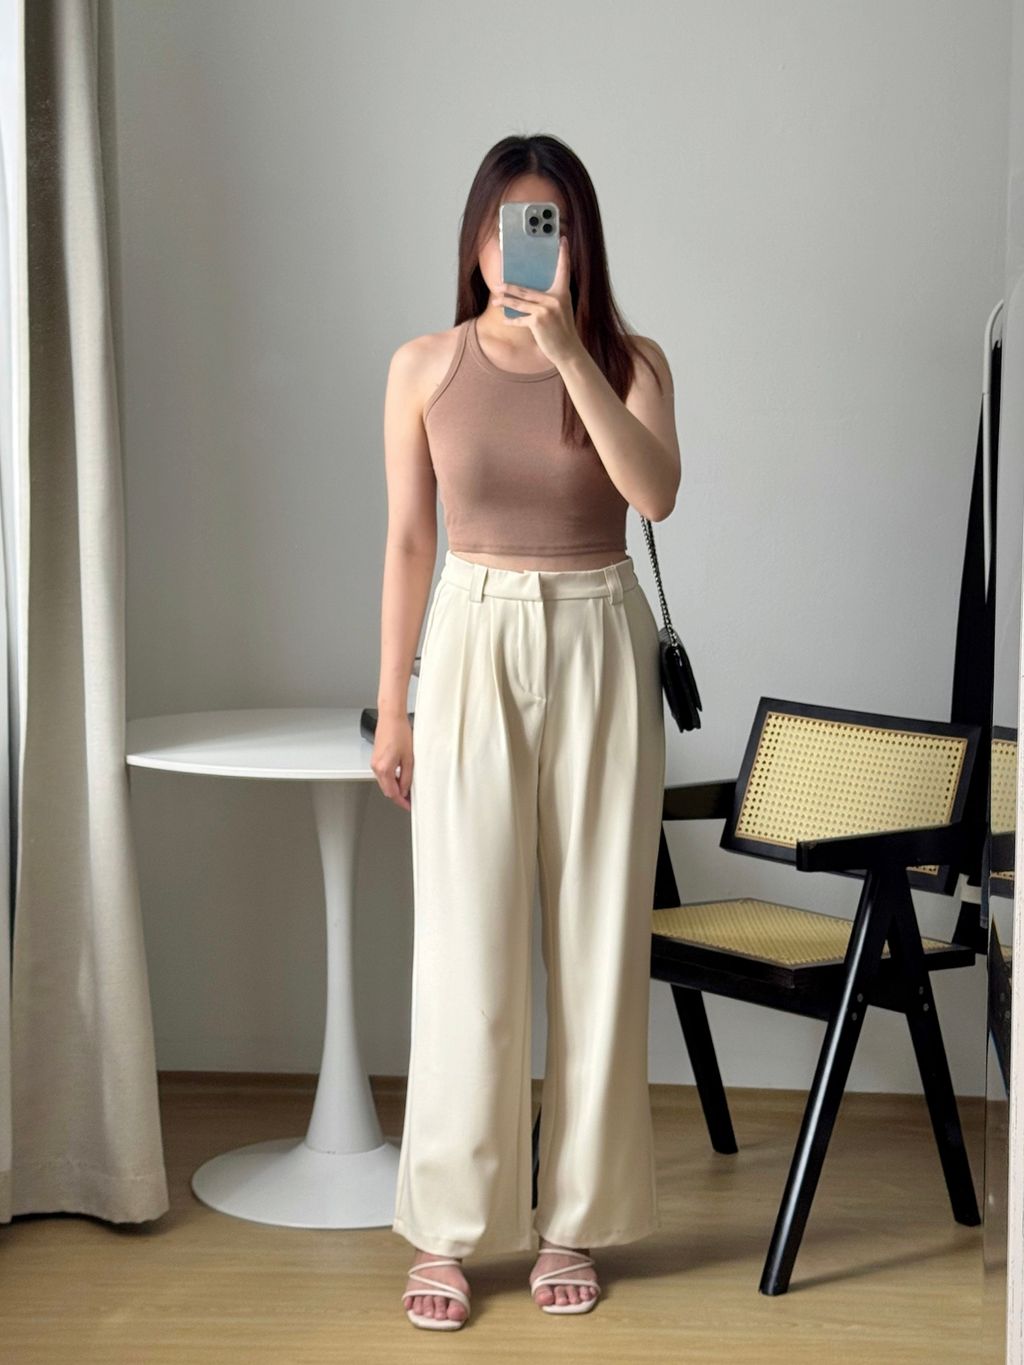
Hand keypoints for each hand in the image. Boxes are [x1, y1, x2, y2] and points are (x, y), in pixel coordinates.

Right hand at [371, 712, 413, 811]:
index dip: (402, 802)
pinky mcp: (376, 758)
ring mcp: (375, 763)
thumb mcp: (409, 758)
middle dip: (399, 796)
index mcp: (384, 769)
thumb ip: (407, 777)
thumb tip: (406, 789)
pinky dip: (392, 778)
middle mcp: (376, 767)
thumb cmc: (399, 732)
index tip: (409, 806)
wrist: (391, 717)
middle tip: (410, 800)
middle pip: (387, 789)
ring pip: (385, 782)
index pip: (393, 793)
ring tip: (408, 789)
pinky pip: (383, 774)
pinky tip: (401, 777)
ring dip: (395, 787)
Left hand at [492, 235, 581, 367]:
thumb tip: (528, 292)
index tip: (563, 239)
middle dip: (510, 286)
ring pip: (520, 303)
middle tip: (498, 283)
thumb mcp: (561, 310)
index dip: (564, 254)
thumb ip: (549, 299)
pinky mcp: (538, 321)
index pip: (564, 269)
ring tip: (495, 299)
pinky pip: (520, 319)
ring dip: (505, 301)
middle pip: (527, 289)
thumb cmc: (563, 329)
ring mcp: (546, 310)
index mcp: (563, 293)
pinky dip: (512, 320)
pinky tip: (504, 319)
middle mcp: (555, 298)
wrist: (568, 350)